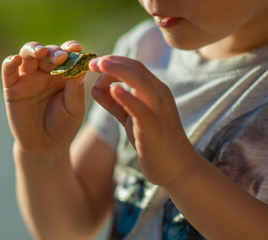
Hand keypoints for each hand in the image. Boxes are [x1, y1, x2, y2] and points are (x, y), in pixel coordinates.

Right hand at [2, 41, 85, 156]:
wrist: (44, 146)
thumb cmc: (63, 126)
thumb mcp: (74, 109)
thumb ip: (76, 90)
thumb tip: (80, 69)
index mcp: (64, 74)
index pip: (67, 55)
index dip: (70, 48)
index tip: (75, 48)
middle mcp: (46, 72)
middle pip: (47, 52)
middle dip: (54, 52)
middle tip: (61, 57)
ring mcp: (28, 78)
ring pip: (27, 55)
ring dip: (33, 50)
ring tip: (40, 52)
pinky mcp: (12, 87)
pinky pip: (9, 71)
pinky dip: (10, 62)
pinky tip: (15, 59)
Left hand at [89, 55, 197, 185]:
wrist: (176, 167)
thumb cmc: (152, 141)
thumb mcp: (131, 118)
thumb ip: (115, 103)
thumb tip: (95, 88)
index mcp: (155, 91)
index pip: (134, 67)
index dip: (113, 61)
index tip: (94, 63)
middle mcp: (159, 95)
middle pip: (136, 68)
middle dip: (112, 62)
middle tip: (91, 63)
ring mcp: (159, 109)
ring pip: (140, 81)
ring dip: (118, 70)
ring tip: (98, 65)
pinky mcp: (154, 126)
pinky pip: (141, 108)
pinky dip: (127, 96)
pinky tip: (114, 89)